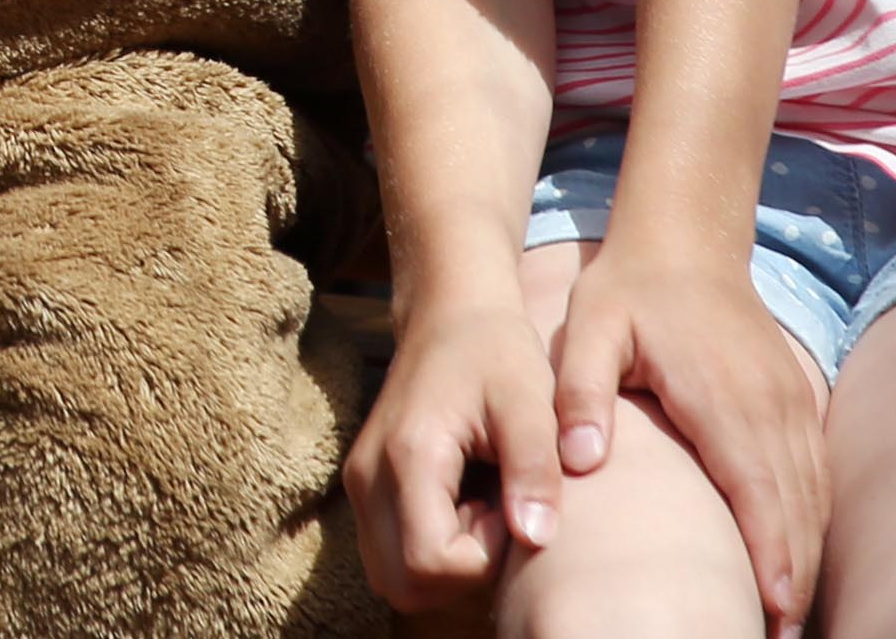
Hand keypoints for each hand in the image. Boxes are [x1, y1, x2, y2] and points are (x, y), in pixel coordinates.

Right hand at [344, 295, 567, 612]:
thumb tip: (535, 538)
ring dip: (445, 564)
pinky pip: (391, 552)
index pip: (431, 562)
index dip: (485, 556)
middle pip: (403, 583)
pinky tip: (466, 503)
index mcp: (408, 454)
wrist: (451, 312)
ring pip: (393, 576)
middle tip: (498, 515)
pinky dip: (431, 548)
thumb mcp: (530, 403)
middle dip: (461, 571)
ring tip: (484, 508)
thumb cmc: (496, 352)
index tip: (512, 506)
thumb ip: (534, 469)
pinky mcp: (366, 486)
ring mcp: (360, 483)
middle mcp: (368, 476)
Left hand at [553, 245, 827, 638]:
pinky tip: (800, 560)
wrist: (686, 239)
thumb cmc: (629, 291)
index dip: (772, 555)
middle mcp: (770, 405)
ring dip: (808, 558)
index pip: (757, 490)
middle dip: (794, 578)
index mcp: (721, 397)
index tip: (776, 611)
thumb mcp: (589, 329)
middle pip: (795, 508)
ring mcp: (791, 402)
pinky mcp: (797, 400)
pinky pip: (816, 474)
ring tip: (790, 620)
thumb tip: (578, 461)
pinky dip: (813, 522)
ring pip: (814, 496)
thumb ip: (579, 394)